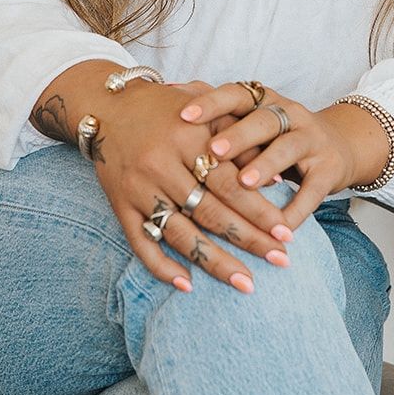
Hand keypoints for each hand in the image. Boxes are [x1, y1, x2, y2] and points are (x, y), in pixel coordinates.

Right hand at [90, 79, 296, 293]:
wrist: (108, 108)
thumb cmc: (167, 109)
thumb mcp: (206, 112)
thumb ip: (240, 141)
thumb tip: (277, 181)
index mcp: (187, 138)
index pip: (230, 184)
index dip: (259, 211)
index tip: (286, 234)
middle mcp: (162, 165)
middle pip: (211, 213)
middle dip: (249, 240)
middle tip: (281, 261)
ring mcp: (139, 188)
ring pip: (181, 234)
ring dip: (216, 263)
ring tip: (246, 283)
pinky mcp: (120, 205)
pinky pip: (141, 243)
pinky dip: (162, 267)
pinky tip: (188, 285)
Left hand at [177, 82, 359, 230]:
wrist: (339, 145)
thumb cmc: (277, 135)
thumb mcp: (250, 117)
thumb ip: (216, 108)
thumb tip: (169, 88)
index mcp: (264, 100)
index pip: (235, 95)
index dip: (211, 103)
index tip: (184, 116)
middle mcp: (289, 114)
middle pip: (262, 120)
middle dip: (237, 136)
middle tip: (212, 151)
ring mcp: (312, 140)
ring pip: (288, 149)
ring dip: (265, 165)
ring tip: (244, 182)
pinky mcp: (329, 170)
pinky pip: (312, 190)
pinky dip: (294, 210)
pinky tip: (278, 226)